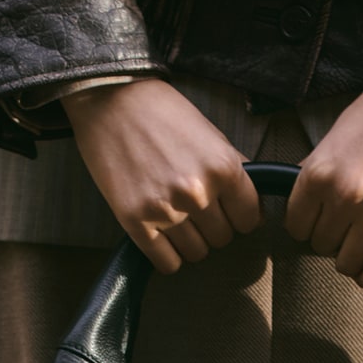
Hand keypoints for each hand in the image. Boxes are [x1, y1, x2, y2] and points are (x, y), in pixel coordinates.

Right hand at [63, 77, 261, 271]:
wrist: (110, 99)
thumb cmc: (161, 112)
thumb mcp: (210, 133)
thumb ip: (232, 169)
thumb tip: (252, 204)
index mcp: (222, 167)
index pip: (249, 219)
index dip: (238, 215)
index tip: (226, 209)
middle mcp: (197, 193)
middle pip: (222, 239)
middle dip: (211, 226)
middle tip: (194, 207)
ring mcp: (166, 210)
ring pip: (197, 253)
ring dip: (189, 240)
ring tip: (175, 216)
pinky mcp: (135, 222)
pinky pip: (168, 263)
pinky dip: (167, 254)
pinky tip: (161, 233)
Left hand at [284, 47, 362, 286]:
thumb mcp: (334, 137)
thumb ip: (315, 173)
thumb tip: (301, 206)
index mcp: (319, 172)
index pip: (296, 227)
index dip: (308, 225)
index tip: (322, 218)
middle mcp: (344, 194)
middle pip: (321, 246)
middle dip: (332, 237)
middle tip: (349, 221)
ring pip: (347, 263)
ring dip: (353, 255)